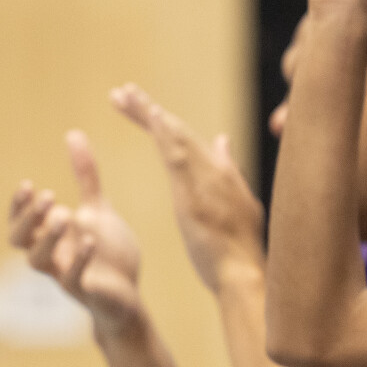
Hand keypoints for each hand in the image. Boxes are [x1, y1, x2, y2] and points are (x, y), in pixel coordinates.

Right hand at [8, 131, 142, 337]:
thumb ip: (85, 176)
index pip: (19, 222)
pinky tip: (89, 241)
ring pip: (37, 261)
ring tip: (64, 216)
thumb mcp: (97, 209)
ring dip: (47, 237)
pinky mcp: (85, 292)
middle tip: (48, 196)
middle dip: (28, 218)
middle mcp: (50, 257)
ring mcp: (63, 275)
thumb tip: (74, 134)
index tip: (28, 185)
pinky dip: (79, 259)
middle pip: (19, 241)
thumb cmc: (107, 253)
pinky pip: (73, 279)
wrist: (128, 295)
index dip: (17, 206)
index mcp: (49, 237)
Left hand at [110, 84, 266, 294]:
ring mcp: (206, 177)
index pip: (188, 141)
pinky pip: (177, 154)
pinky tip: (151, 113)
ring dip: (149, 113)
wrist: (244, 275)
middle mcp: (215, 169)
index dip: (164, 124)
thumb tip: (222, 141)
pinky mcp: (194, 191)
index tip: (145, 109)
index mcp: (222, 175)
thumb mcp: (238, 205)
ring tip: (124, 94)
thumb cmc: (239, 251)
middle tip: (122, 91)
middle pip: (178, 131)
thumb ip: (229, 171)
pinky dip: (164, 131)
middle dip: (149, 111)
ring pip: (174, 135)